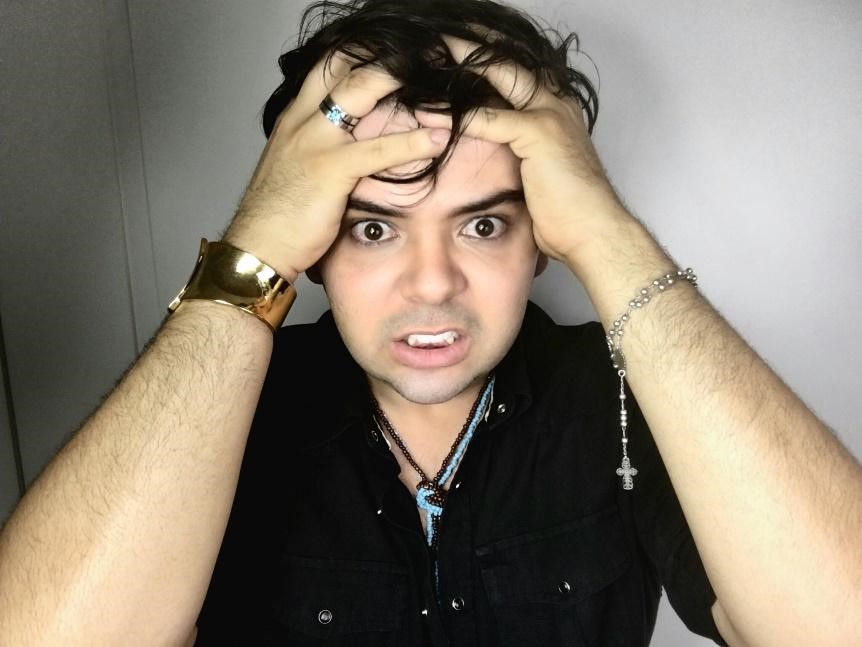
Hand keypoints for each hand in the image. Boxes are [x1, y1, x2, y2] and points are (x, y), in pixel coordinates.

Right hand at [223, 53, 449, 280]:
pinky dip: (412, 142)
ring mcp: (314, 142)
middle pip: (343, 64)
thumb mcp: (297, 169)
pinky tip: (437, 140)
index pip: (328, 66)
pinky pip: (377, 149)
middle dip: (387, 56)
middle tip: (427, 56)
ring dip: (402, 79)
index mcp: (294, 118)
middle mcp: (301, 120)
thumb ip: (321, 149)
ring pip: (360, 91)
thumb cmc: (278, 216)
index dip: (364, 54)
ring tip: (441, 82)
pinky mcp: (329, 170)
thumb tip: (354, 146)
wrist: (257, 247)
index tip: (399, 56)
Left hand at [421, 36, 631, 265]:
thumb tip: (488, 155)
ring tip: (427, 58)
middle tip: (437, 36)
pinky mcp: (540, 133)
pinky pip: (490, 118)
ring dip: (461, 64)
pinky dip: (458, 117)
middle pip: (508, 60)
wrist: (593, 231)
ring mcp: (550, 114)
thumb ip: (517, 153)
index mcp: (556, 108)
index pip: (517, 69)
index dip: (485, 55)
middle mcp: (556, 102)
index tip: (455, 47)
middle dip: (471, 44)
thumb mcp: (538, 173)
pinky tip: (429, 115)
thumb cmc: (566, 212)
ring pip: (499, 76)